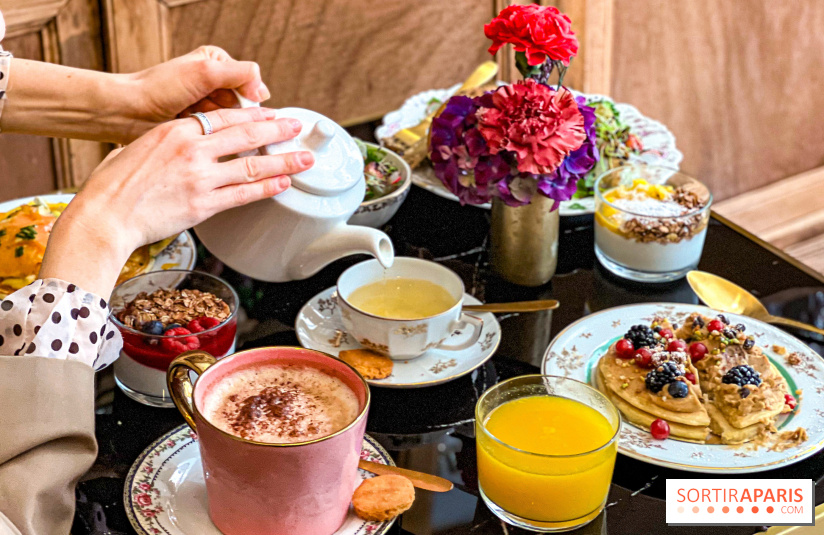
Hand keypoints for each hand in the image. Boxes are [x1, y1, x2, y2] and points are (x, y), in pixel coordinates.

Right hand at [39, 107, 313, 297]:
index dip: (253, 116)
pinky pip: (244, 195)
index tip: (272, 115)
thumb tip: (183, 139)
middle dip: (278, 131)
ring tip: (304, 160)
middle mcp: (193, 151)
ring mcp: (201, 179)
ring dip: (284, 162)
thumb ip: (168, 140)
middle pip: (246, 136)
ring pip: (253, 167)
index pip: (225, 117)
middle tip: (298, 127)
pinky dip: (267, 189)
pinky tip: (284, 184)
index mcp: (176, 131)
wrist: (105, 216)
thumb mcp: (138, 146)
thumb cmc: (113, 184)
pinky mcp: (204, 206)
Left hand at [125, 46, 269, 140]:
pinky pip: (221, 135)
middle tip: (218, 118)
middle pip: (244, 105)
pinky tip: (207, 140)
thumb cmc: (159, 87)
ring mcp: (208, 107)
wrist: (127, 112)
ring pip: (234, 123)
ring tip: (206, 128)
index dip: (249, 98)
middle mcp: (215, 84)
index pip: (250, 83)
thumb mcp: (203, 72)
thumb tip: (264, 92)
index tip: (239, 106)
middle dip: (234, 115)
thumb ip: (239, 74)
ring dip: (224, 129)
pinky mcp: (201, 126)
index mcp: (218, 63)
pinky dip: (216, 139)